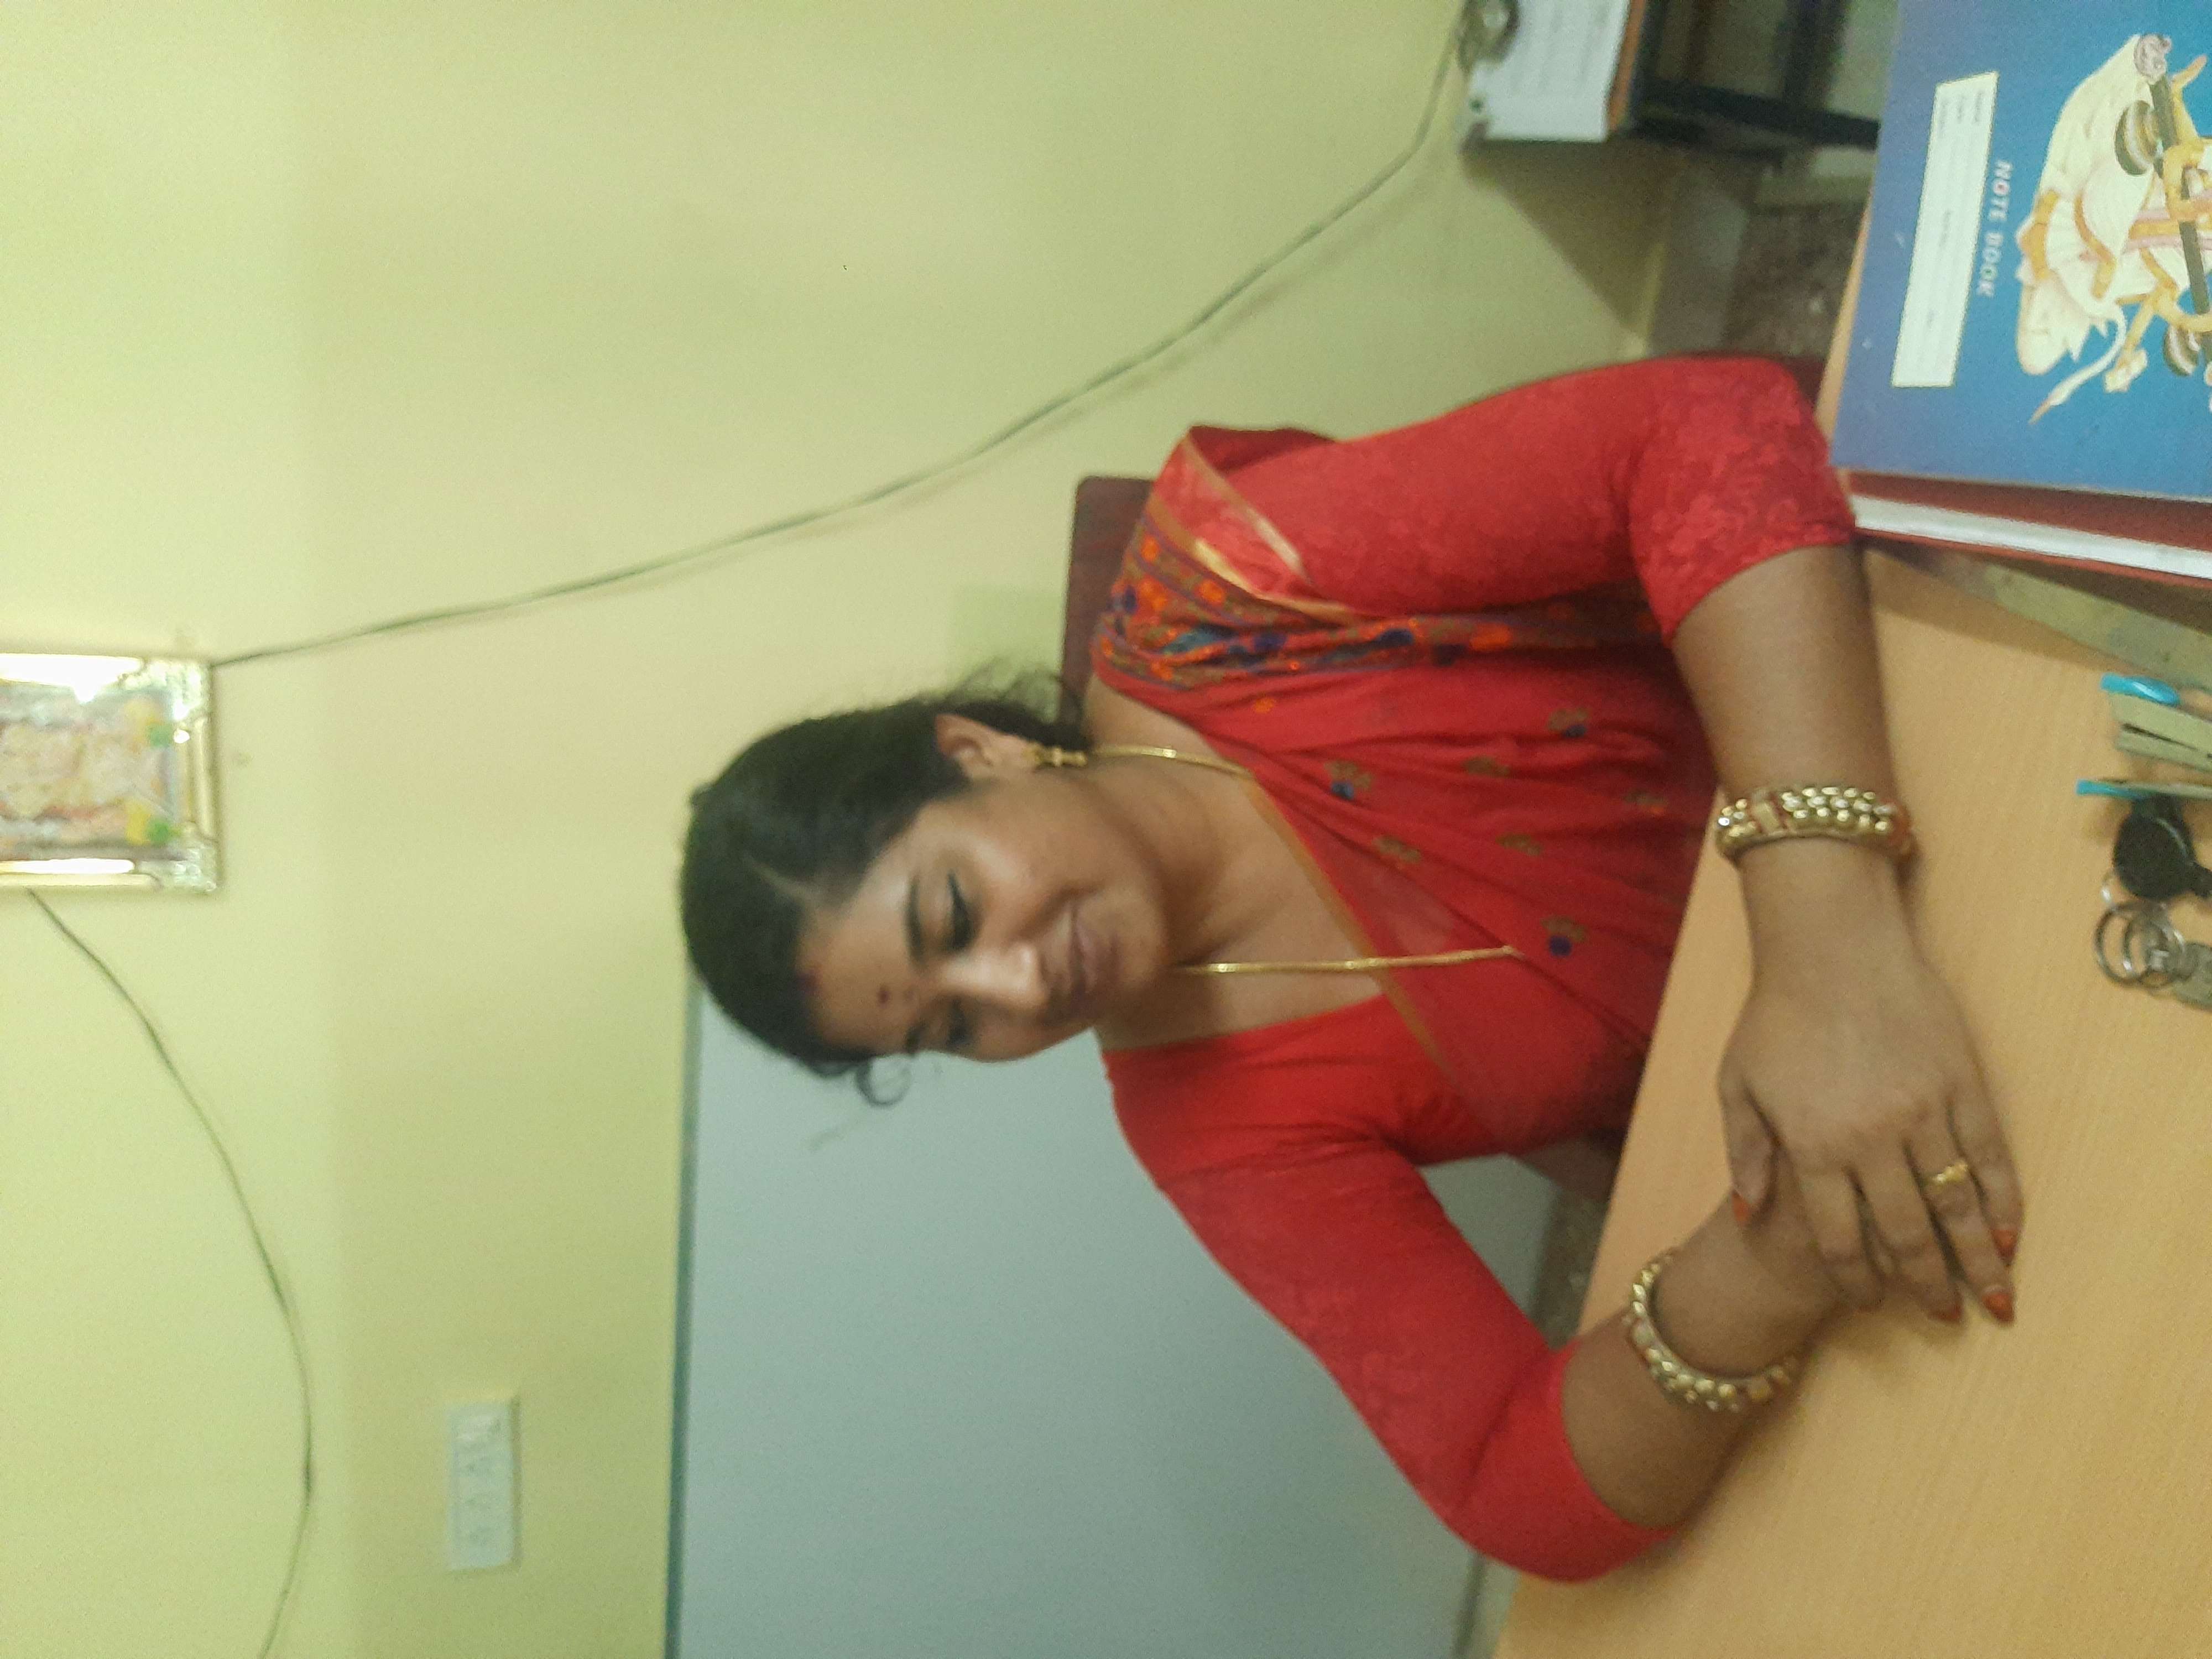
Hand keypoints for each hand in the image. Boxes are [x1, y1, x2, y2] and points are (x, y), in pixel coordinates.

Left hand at [1719, 882, 2022, 1322]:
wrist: (1831, 946)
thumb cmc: (1775, 1015)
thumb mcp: (1737, 1085)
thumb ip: (1745, 1152)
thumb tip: (1745, 1212)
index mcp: (1814, 1146)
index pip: (1840, 1239)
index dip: (1857, 1281)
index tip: (1869, 1303)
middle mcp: (1872, 1140)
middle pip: (1906, 1236)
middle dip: (1925, 1285)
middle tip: (1942, 1316)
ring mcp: (1923, 1113)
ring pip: (1956, 1207)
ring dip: (1976, 1261)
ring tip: (1993, 1301)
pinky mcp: (1962, 1085)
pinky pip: (1990, 1159)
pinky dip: (2002, 1203)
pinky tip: (2009, 1237)